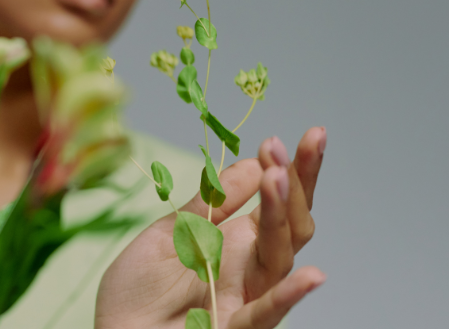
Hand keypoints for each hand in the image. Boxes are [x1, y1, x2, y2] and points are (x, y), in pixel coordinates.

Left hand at [95, 127, 327, 328]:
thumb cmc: (137, 291)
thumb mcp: (168, 232)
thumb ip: (209, 204)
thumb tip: (252, 164)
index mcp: (235, 241)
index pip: (275, 202)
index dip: (290, 170)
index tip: (294, 138)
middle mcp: (249, 267)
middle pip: (289, 225)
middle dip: (296, 184)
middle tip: (289, 147)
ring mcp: (245, 298)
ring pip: (279, 257)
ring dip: (281, 217)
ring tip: (277, 179)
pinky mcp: (233, 328)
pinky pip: (265, 314)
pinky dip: (287, 297)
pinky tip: (311, 277)